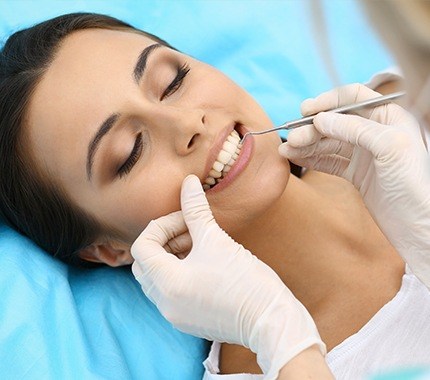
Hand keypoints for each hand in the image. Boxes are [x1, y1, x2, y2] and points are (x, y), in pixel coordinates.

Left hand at [131, 175, 325, 378]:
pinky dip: (179, 273)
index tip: (186, 220)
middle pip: (145, 263)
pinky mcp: (188, 320)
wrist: (271, 320)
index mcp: (167, 283)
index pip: (142, 247)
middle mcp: (165, 303)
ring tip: (199, 245)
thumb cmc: (246, 280)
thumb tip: (188, 181)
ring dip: (172, 256)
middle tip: (190, 230)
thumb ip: (196, 209)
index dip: (162, 226)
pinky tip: (204, 264)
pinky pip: (170, 292)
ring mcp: (175, 315)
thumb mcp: (216, 240)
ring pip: (157, 278)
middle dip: (164, 241)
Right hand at [279, 83, 429, 286]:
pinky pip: (329, 161)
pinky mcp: (356, 173)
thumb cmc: (416, 184)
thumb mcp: (389, 146)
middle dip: (312, 128)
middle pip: (336, 122)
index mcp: (390, 117)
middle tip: (293, 138)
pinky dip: (312, 159)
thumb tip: (322, 119)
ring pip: (329, 143)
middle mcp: (375, 132)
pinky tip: (297, 158)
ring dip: (307, 144)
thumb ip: (355, 128)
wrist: (417, 224)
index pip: (353, 98)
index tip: (306, 110)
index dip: (328, 101)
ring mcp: (364, 154)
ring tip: (287, 149)